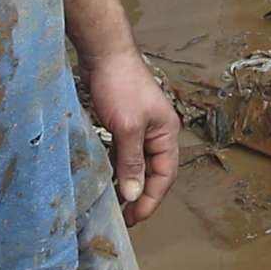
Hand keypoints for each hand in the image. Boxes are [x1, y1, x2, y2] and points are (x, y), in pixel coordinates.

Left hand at [82, 48, 182, 222]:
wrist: (103, 53)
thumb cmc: (120, 85)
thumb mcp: (127, 128)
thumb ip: (131, 162)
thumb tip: (133, 194)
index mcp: (166, 133)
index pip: (165, 175)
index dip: (152, 198)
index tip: (135, 216)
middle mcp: (157, 131)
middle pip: (153, 171)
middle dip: (141, 194)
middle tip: (125, 215)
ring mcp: (140, 126)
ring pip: (137, 162)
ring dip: (128, 182)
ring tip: (115, 202)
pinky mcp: (122, 121)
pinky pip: (124, 152)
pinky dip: (117, 166)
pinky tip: (107, 178)